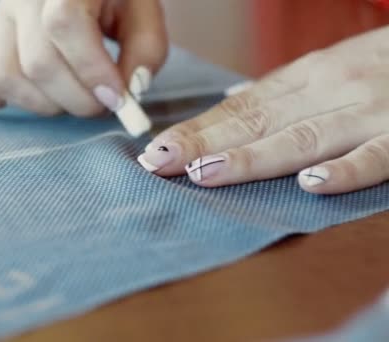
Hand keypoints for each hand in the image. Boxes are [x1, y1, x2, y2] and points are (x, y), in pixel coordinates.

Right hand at [0, 0, 167, 116]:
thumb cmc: (111, 2)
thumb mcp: (140, 13)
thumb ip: (146, 49)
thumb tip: (128, 90)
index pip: (62, 24)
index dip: (92, 70)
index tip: (118, 98)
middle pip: (37, 62)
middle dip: (78, 99)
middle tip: (102, 104)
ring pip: (3, 77)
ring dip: (44, 104)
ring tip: (70, 98)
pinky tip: (24, 96)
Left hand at [137, 27, 388, 194]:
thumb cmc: (383, 66)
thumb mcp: (328, 67)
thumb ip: (281, 90)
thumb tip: (232, 101)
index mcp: (306, 78)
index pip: (240, 108)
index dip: (196, 129)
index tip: (155, 149)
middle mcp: (329, 90)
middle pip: (256, 122)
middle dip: (203, 143)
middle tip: (157, 163)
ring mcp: (369, 111)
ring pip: (302, 136)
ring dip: (252, 157)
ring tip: (204, 173)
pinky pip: (378, 155)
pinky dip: (347, 168)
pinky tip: (312, 184)